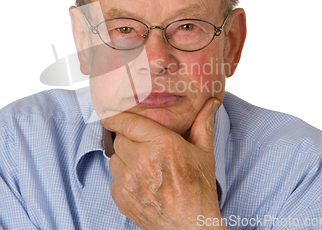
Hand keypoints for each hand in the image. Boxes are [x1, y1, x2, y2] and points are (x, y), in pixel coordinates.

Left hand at [100, 98, 225, 229]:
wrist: (191, 227)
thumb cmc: (199, 191)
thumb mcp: (204, 154)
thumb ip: (203, 125)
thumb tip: (210, 104)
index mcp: (162, 145)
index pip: (129, 122)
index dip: (117, 116)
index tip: (111, 112)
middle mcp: (142, 160)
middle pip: (120, 139)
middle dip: (129, 140)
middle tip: (144, 146)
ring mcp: (130, 181)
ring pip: (115, 158)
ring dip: (125, 159)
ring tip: (143, 165)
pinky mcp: (122, 198)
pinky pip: (113, 179)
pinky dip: (123, 178)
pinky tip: (141, 182)